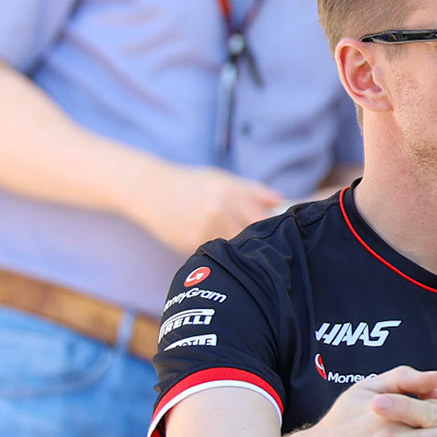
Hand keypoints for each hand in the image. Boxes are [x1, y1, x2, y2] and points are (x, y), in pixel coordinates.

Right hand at [127, 162, 282, 251]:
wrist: (152, 191)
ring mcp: (204, 230)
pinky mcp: (191, 245)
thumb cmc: (192, 184)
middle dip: (260, 243)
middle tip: (269, 248)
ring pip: (234, 249)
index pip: (263, 217)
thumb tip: (280, 200)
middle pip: (251, 236)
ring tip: (248, 254)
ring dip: (243, 253)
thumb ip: (253, 191)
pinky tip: (226, 255)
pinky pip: (215, 254)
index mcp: (231, 193)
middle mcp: (219, 211)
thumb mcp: (223, 180)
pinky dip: (223, 256)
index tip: (283, 234)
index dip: (275, 228)